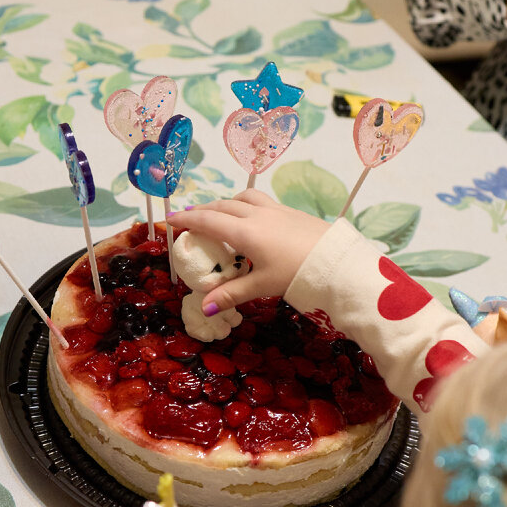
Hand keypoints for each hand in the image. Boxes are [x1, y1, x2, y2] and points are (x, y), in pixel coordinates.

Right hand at [166, 189, 329, 315]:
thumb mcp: (262, 285)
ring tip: (220, 214)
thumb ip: (231, 294)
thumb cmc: (297, 272)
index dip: (186, 220)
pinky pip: (261, 201)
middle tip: (190, 219)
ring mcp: (275, 210)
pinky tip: (252, 217)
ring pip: (243, 198)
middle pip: (222, 206)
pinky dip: (246, 205)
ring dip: (226, 203)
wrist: (337, 261)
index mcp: (244, 231)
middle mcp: (257, 215)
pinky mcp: (291, 212)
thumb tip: (204, 308)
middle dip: (203, 211)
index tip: (169, 221)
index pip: (207, 220)